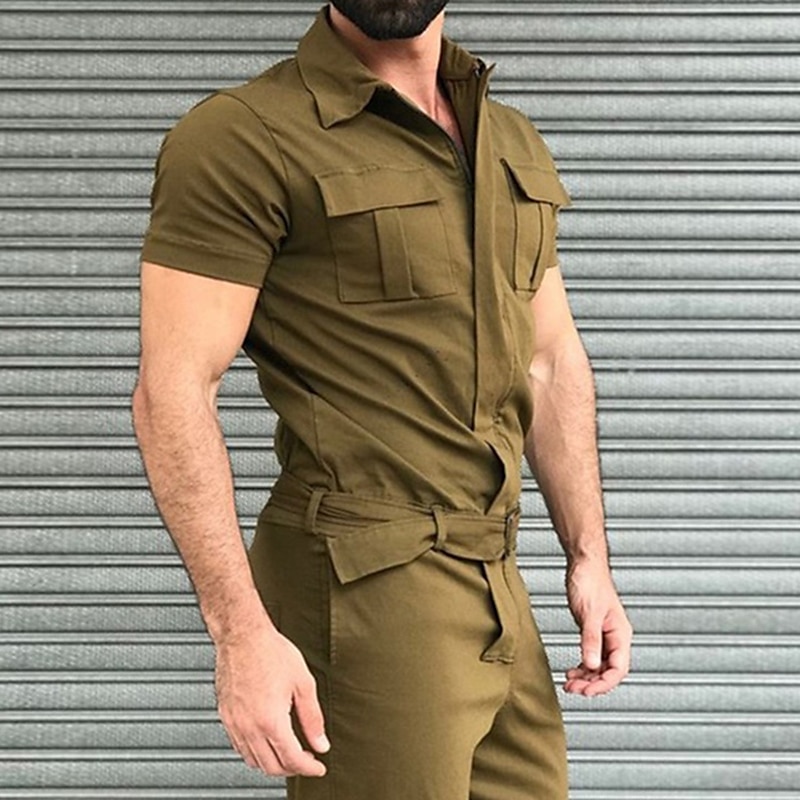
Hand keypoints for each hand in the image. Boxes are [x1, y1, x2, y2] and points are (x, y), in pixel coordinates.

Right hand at [214, 622, 329, 776]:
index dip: (309, 768)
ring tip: (289, 752)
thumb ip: (313, 718)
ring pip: (253, 761)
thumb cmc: (271, 652)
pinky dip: (255, 753)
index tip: (318, 767)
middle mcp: (249, 727)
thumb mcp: (303, 683)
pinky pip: (239, 747)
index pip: (292, 759)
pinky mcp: (225, 716)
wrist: (242, 635)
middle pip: (272, 767)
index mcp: (271, 720)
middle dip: (292, 769)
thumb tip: (321, 743)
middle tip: (307, 759)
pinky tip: (266, 741)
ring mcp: (234, 723)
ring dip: (273, 763)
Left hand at [564, 558, 631, 696]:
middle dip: (592, 683)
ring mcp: (605, 635)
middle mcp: (615, 637)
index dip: (604, 684)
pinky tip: (572, 671)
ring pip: (599, 665)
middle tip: (574, 690)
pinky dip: (583, 666)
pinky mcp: (594, 631)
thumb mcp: (589, 613)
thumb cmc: (590, 582)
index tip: (587, 692)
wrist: (584, 564)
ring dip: (586, 677)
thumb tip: (591, 665)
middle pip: (609, 671)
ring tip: (570, 684)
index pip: (618, 669)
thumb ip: (590, 640)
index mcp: (621, 634)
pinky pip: (592, 655)